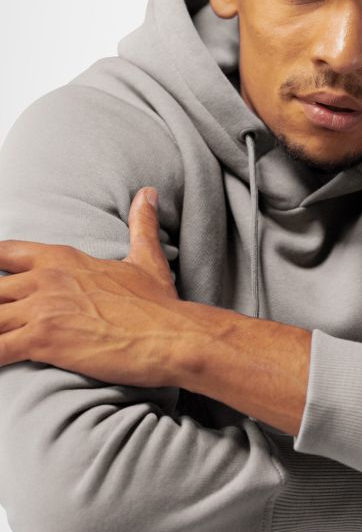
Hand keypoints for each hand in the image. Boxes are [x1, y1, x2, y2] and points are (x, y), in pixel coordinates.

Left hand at [0, 187, 183, 386]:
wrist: (173, 336)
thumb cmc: (160, 305)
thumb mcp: (147, 259)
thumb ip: (140, 225)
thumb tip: (148, 192)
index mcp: (64, 259)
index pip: (2, 252)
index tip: (2, 287)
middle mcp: (47, 277)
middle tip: (4, 320)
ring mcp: (42, 307)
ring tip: (2, 336)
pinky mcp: (43, 339)